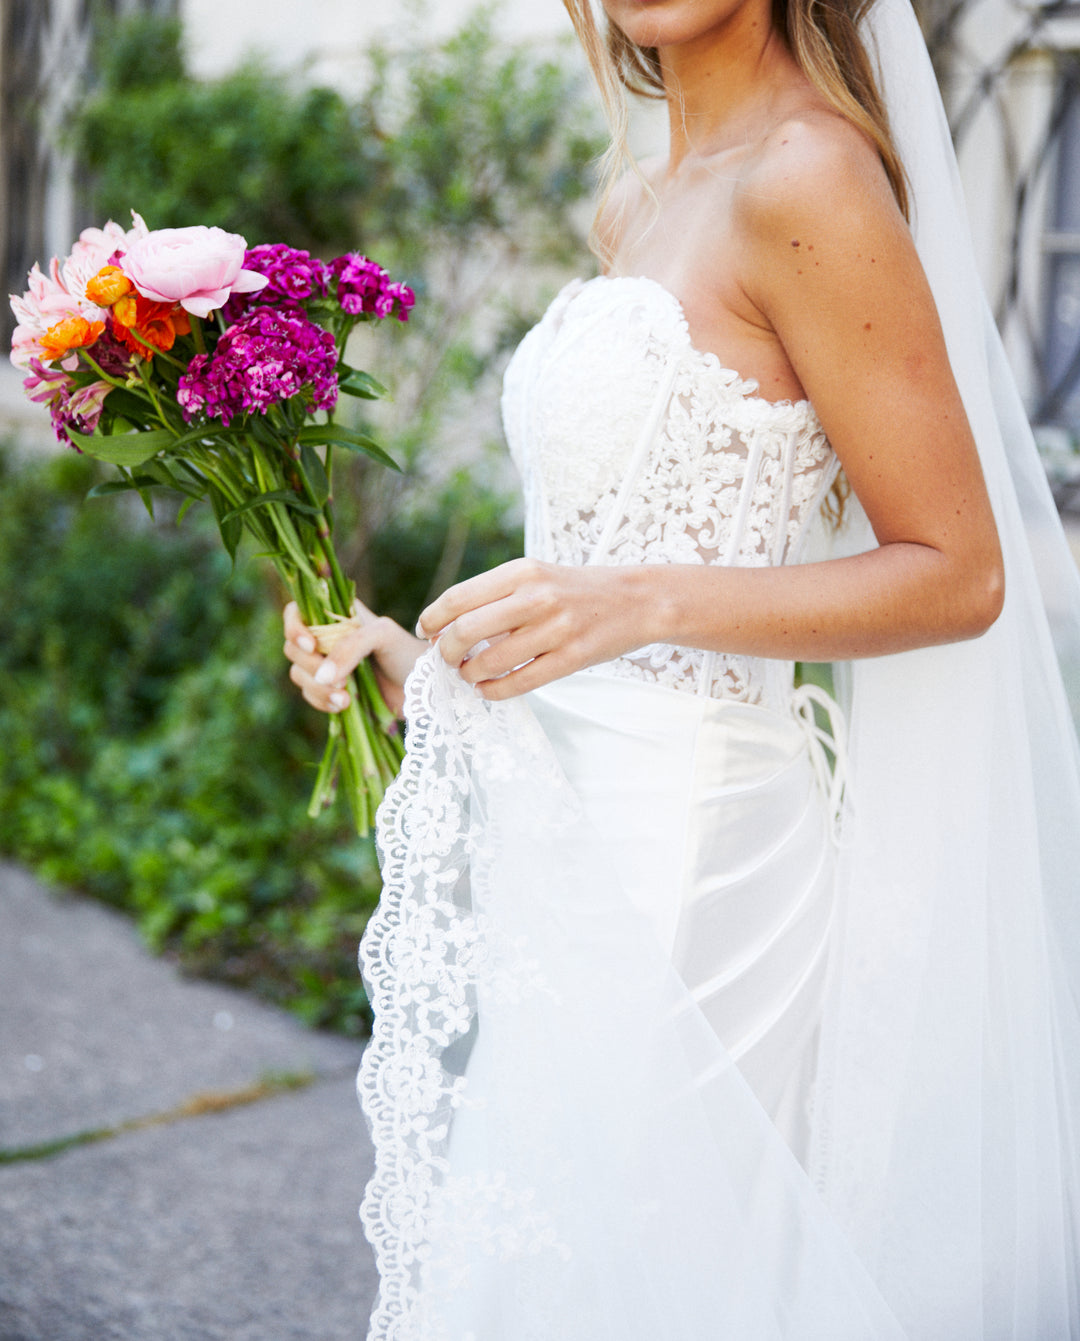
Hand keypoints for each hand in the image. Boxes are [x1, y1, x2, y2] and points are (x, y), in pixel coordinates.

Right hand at [283, 598, 426, 717]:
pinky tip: (344, 706)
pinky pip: (311, 696)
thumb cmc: (406, 652)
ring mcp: (328, 666)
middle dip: (311, 667)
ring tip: (346, 699)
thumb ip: (351, 646)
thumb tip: (323, 675)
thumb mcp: (382, 635)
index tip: (311, 646)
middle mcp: (327, 638)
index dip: (295, 628)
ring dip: (318, 689)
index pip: (297, 612)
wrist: (425, 689)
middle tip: (339, 681)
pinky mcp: (332, 690)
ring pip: (299, 675)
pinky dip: (322, 702)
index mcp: (337, 615)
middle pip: (293, 648)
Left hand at [418, 558, 648, 699]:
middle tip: (446, 659)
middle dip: (446, 652)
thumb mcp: (536, 576)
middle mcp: (537, 597)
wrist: (637, 600)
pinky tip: (488, 688)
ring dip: (468, 674)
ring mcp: (556, 629)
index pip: (459, 598)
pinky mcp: (572, 659)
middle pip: (467, 631)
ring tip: (468, 674)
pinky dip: (493, 691)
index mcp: (522, 571)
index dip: (433, 619)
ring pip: (490, 661)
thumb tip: (445, 628)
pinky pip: (518, 683)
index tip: (427, 633)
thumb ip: (495, 596)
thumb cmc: (575, 590)